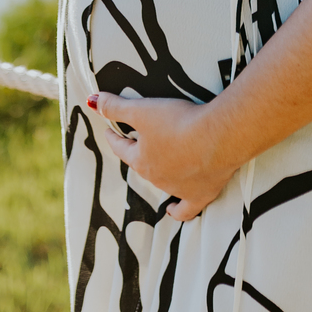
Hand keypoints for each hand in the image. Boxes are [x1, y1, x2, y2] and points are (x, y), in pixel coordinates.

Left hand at [88, 92, 237, 220]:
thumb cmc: (179, 122)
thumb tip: (92, 101)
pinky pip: (185, 210)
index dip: (114, 136)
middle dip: (137, 152)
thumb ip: (116, 106)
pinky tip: (173, 209)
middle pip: (141, 164)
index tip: (109, 129)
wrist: (218, 138)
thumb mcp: (143, 110)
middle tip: (137, 139)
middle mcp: (156, 178)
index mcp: (141, 160)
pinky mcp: (201, 194)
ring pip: (161, 184)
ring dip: (158, 173)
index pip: (121, 148)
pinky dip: (178, 211)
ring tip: (158, 162)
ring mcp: (178, 189)